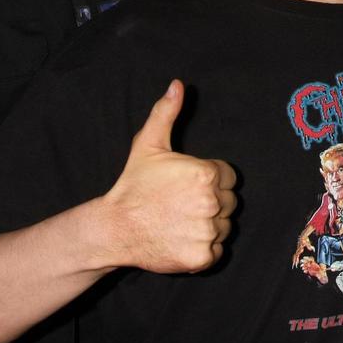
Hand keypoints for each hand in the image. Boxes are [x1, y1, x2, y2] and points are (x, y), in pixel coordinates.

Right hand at [101, 81, 236, 273]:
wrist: (114, 227)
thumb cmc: (134, 184)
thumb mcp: (148, 145)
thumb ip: (166, 113)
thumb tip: (178, 85)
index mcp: (206, 174)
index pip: (228, 177)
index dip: (210, 180)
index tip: (187, 186)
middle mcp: (211, 202)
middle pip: (229, 202)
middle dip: (211, 203)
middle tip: (181, 205)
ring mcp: (207, 231)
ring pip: (224, 227)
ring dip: (208, 226)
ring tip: (179, 221)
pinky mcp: (202, 257)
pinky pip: (217, 251)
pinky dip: (203, 249)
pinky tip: (181, 239)